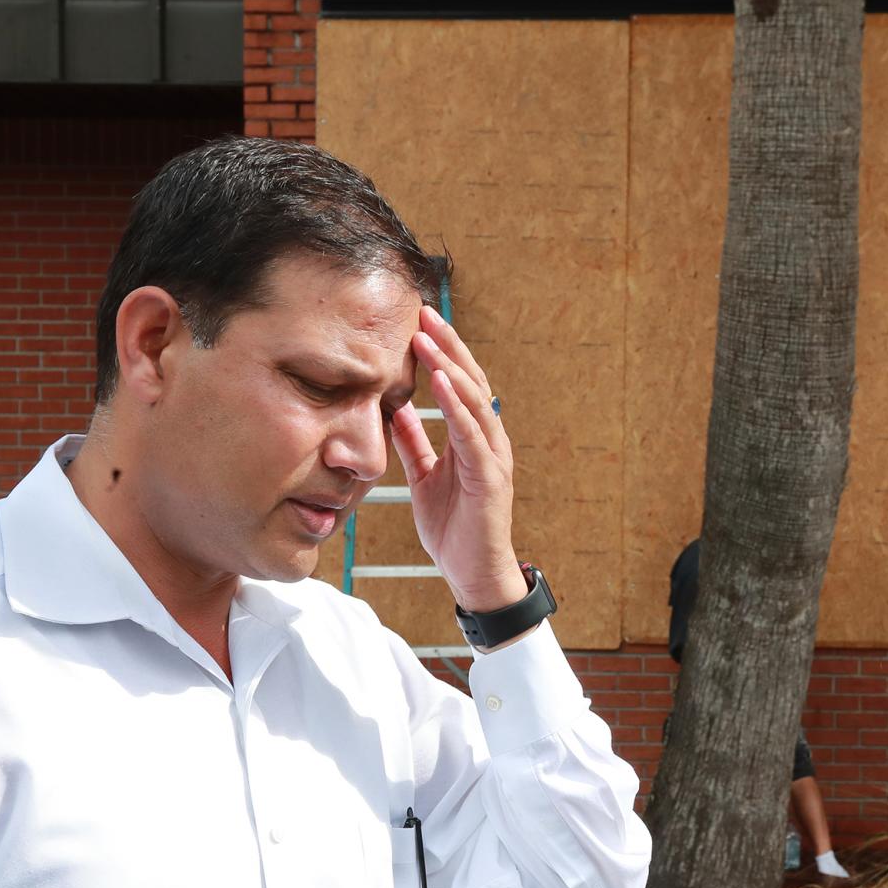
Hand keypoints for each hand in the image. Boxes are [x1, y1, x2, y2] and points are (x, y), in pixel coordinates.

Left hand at [391, 305, 528, 612]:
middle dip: (447, 345)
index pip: (459, 385)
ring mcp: (493, 457)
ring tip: (428, 338)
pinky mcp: (491, 477)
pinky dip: (457, 405)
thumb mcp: (424, 477)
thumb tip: (394, 410)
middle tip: (424, 312)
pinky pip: (472, 434)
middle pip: (471, 381)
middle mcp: (488, 440)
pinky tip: (441, 382)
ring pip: (475, 400)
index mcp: (472, 438)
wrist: (473, 575)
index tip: (417, 322)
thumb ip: (414, 443)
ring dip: (450, 366)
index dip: (440, 353)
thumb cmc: (454, 529)